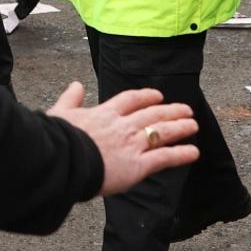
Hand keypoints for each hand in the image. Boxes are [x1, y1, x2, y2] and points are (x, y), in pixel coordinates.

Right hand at [47, 82, 198, 195]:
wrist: (63, 160)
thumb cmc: (57, 140)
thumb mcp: (59, 114)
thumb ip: (70, 99)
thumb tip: (75, 85)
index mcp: (105, 113)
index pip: (130, 100)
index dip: (146, 96)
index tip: (157, 96)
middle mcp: (123, 126)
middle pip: (153, 114)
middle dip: (171, 111)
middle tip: (185, 109)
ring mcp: (132, 144)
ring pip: (162, 132)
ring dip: (180, 127)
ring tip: (193, 124)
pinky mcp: (137, 165)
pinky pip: (164, 158)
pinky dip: (181, 154)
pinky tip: (194, 153)